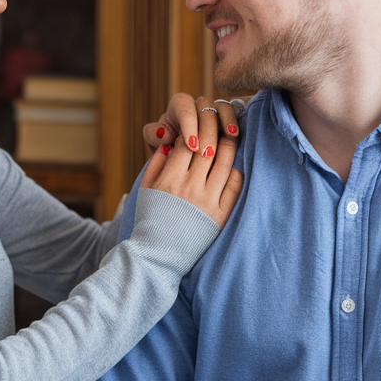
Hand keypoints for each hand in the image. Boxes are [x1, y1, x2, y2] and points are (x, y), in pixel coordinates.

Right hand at [139, 96, 242, 227]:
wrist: (159, 255)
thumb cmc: (150, 220)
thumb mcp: (145, 189)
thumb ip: (155, 163)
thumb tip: (168, 142)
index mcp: (169, 179)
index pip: (185, 143)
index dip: (191, 130)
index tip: (195, 127)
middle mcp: (189, 187)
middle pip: (207, 148)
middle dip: (212, 131)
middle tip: (217, 125)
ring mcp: (207, 201)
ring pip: (224, 164)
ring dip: (228, 146)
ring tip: (230, 138)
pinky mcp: (219, 215)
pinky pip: (234, 187)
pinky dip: (235, 172)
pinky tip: (233, 166)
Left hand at [143, 93, 247, 152]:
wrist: (179, 164)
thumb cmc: (164, 150)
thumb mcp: (154, 144)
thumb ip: (153, 135)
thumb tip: (166, 133)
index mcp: (179, 107)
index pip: (184, 107)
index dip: (189, 124)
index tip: (191, 145)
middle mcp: (198, 107)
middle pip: (205, 106)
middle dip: (208, 127)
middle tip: (207, 151)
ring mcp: (215, 114)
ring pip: (223, 107)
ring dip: (228, 119)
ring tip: (231, 135)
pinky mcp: (228, 123)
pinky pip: (236, 117)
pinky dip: (236, 124)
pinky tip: (236, 137)